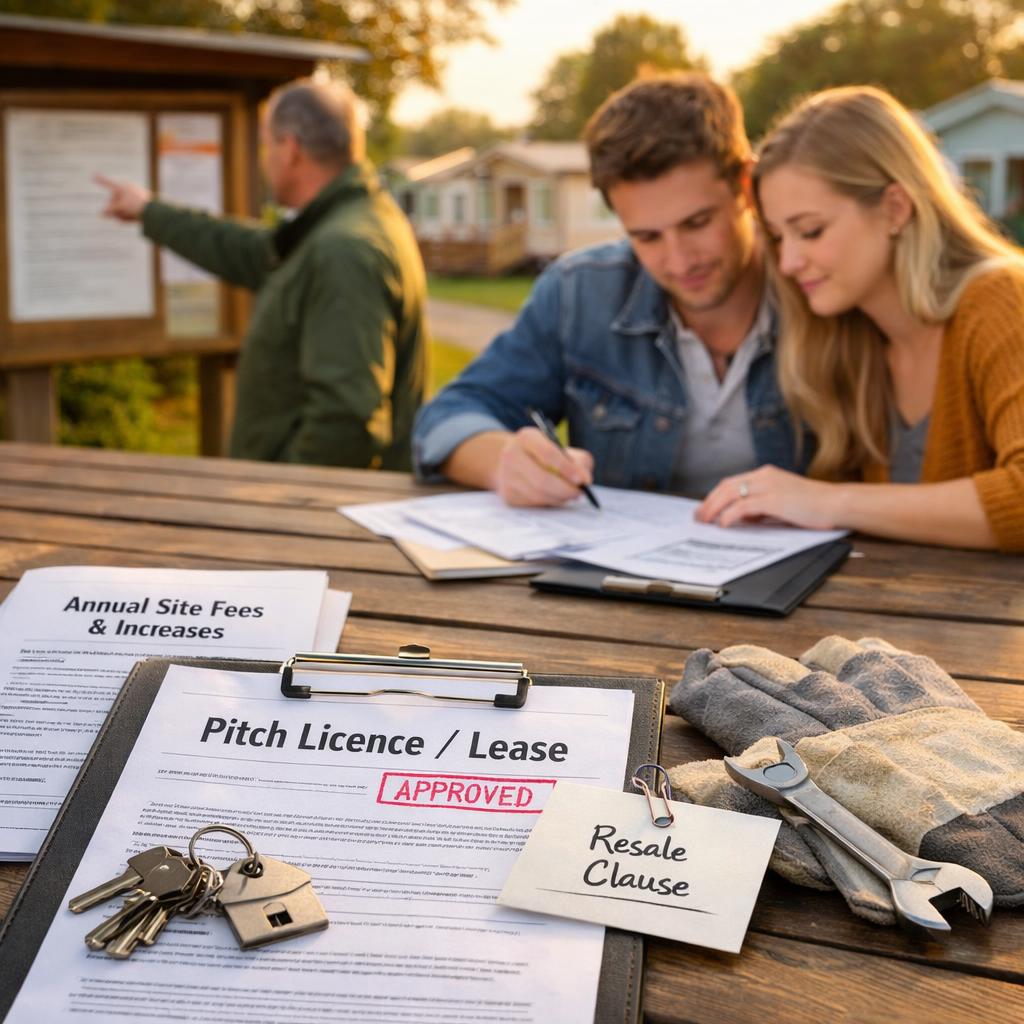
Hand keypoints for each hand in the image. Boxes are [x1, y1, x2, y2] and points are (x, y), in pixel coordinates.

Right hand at [95, 174, 149, 221]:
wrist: (154, 210)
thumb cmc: (136, 206)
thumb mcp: (120, 208)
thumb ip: (109, 211)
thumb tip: (100, 214)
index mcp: (122, 186)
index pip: (107, 183)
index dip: (100, 180)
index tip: (94, 175)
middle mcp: (127, 189)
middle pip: (114, 200)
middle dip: (115, 210)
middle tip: (121, 215)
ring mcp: (134, 196)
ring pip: (122, 206)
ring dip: (122, 214)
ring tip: (129, 218)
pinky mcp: (140, 203)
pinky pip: (130, 210)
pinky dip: (129, 216)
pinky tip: (133, 220)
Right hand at [492, 427, 593, 506]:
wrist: (515, 462)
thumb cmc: (545, 454)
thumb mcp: (563, 449)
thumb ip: (579, 461)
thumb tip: (585, 481)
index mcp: (527, 438)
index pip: (548, 453)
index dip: (567, 469)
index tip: (581, 480)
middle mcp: (512, 455)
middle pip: (542, 479)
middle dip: (565, 489)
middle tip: (580, 493)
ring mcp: (507, 476)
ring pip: (539, 495)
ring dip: (559, 498)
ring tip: (570, 494)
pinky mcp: (508, 495)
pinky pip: (534, 504)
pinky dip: (549, 502)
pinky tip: (554, 496)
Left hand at [696, 465, 842, 529]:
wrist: (836, 503)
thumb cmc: (812, 506)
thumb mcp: (781, 503)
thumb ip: (761, 507)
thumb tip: (741, 517)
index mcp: (766, 475)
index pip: (732, 482)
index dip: (715, 496)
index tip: (705, 508)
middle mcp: (765, 476)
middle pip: (726, 486)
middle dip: (709, 502)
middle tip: (698, 517)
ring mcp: (769, 486)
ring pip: (731, 493)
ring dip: (714, 508)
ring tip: (705, 521)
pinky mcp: (774, 499)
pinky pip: (744, 506)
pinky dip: (730, 514)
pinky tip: (723, 524)